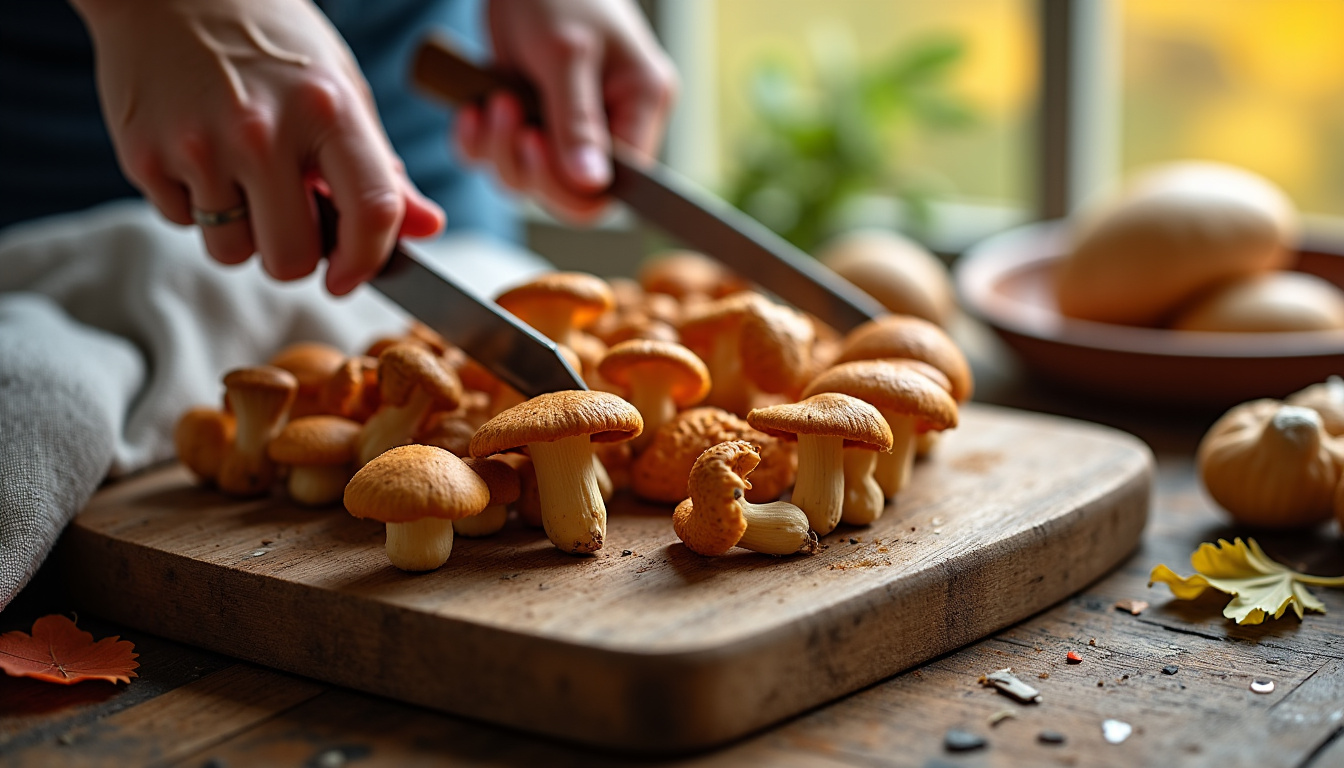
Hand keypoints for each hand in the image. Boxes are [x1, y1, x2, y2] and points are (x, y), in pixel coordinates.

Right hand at [73, 0, 443, 293]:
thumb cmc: (272, 44)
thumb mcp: (341, 91)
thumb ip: (381, 169)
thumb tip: (427, 228)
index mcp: (326, 110)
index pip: (371, 213)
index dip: (367, 261)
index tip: (350, 275)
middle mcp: (261, 130)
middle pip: (291, 260)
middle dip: (296, 256)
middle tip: (291, 218)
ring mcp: (197, 145)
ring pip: (232, 252)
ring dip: (243, 233)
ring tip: (242, 177)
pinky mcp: (144, 155)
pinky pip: (182, 223)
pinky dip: (196, 206)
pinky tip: (201, 156)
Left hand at [456, 0, 677, 221]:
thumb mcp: (565, 54)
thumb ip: (578, 123)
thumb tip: (593, 185)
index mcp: (641, 106)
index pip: (620, 186)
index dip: (572, 187)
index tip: (534, 145)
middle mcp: (611, 125)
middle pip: (573, 194)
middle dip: (527, 165)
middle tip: (505, 111)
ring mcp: (569, 128)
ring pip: (531, 181)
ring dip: (497, 151)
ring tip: (491, 99)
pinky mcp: (531, 123)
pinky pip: (501, 161)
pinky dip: (478, 144)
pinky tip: (472, 109)